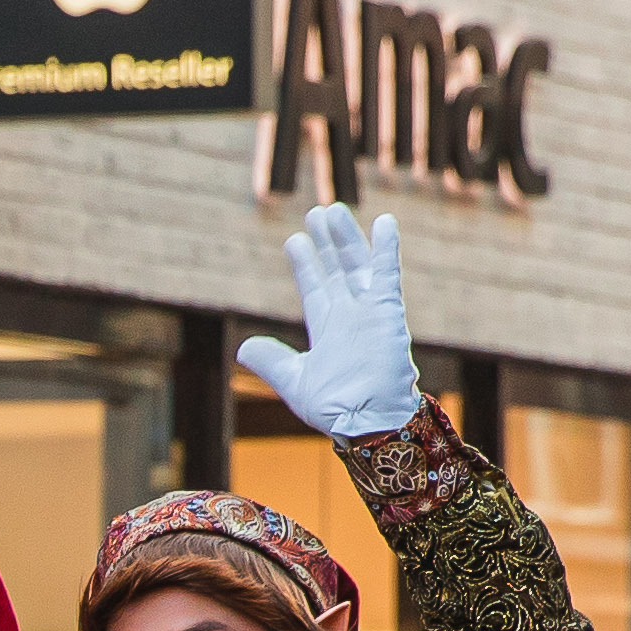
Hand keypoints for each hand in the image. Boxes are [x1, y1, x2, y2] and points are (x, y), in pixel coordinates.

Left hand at [240, 201, 423, 439]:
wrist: (363, 420)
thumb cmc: (333, 408)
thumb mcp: (292, 381)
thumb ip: (270, 361)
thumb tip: (243, 347)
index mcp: (327, 331)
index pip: (315, 288)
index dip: (306, 264)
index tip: (295, 241)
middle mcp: (348, 317)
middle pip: (336, 271)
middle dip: (326, 244)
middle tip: (316, 213)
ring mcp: (369, 312)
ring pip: (357, 266)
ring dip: (347, 239)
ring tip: (334, 211)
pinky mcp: (387, 312)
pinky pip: (388, 275)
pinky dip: (386, 249)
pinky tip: (384, 224)